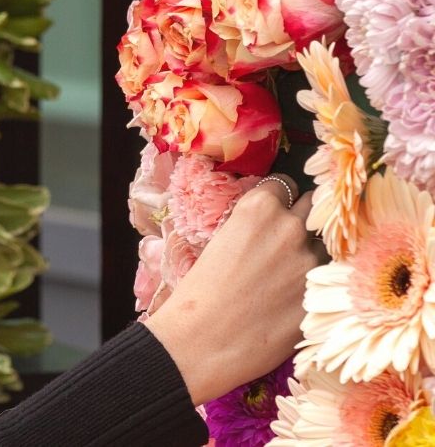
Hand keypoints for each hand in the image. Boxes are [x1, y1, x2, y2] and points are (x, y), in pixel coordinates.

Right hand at [143, 174, 320, 404]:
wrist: (202, 340)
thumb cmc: (198, 292)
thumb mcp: (219, 241)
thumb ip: (251, 225)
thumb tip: (268, 224)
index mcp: (259, 208)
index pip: (283, 185)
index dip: (278, 199)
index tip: (274, 212)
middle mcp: (290, 227)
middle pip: (310, 209)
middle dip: (299, 220)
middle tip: (282, 242)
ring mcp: (311, 261)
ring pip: (322, 245)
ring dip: (309, 254)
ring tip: (286, 275)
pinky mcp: (322, 294)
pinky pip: (326, 279)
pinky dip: (314, 284)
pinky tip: (291, 298)